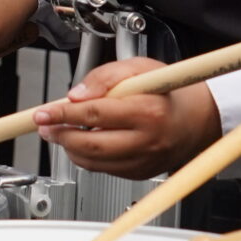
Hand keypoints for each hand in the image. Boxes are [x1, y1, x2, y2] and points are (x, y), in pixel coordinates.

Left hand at [30, 53, 222, 178]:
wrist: (196, 118)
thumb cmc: (167, 90)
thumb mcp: (137, 68)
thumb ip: (104, 76)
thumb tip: (76, 95)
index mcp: (147, 111)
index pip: (94, 114)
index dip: (63, 114)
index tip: (44, 112)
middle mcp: (147, 140)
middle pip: (91, 144)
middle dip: (61, 135)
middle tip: (46, 125)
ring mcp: (144, 160)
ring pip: (94, 162)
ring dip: (69, 149)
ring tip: (60, 132)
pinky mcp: (140, 173)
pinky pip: (104, 169)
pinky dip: (87, 157)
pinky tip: (82, 142)